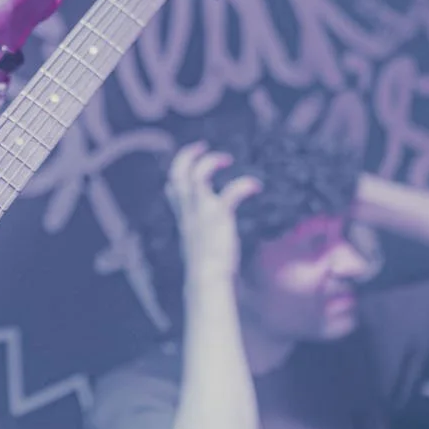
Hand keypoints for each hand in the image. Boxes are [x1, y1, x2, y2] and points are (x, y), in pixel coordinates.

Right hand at [166, 141, 261, 284]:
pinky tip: (255, 185)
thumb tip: (212, 234)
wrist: (208, 281)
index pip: (173, 186)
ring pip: (198, 176)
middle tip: (204, 146)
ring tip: (228, 159)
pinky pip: (230, 191)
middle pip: (178, 174)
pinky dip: (243, 184)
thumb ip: (202, 235)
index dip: (180, 168)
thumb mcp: (200, 248)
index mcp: (184, 218)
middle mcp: (189, 212)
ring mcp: (201, 213)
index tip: (193, 160)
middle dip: (189, 155)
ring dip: (212, 162)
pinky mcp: (218, 216)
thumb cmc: (207, 272)